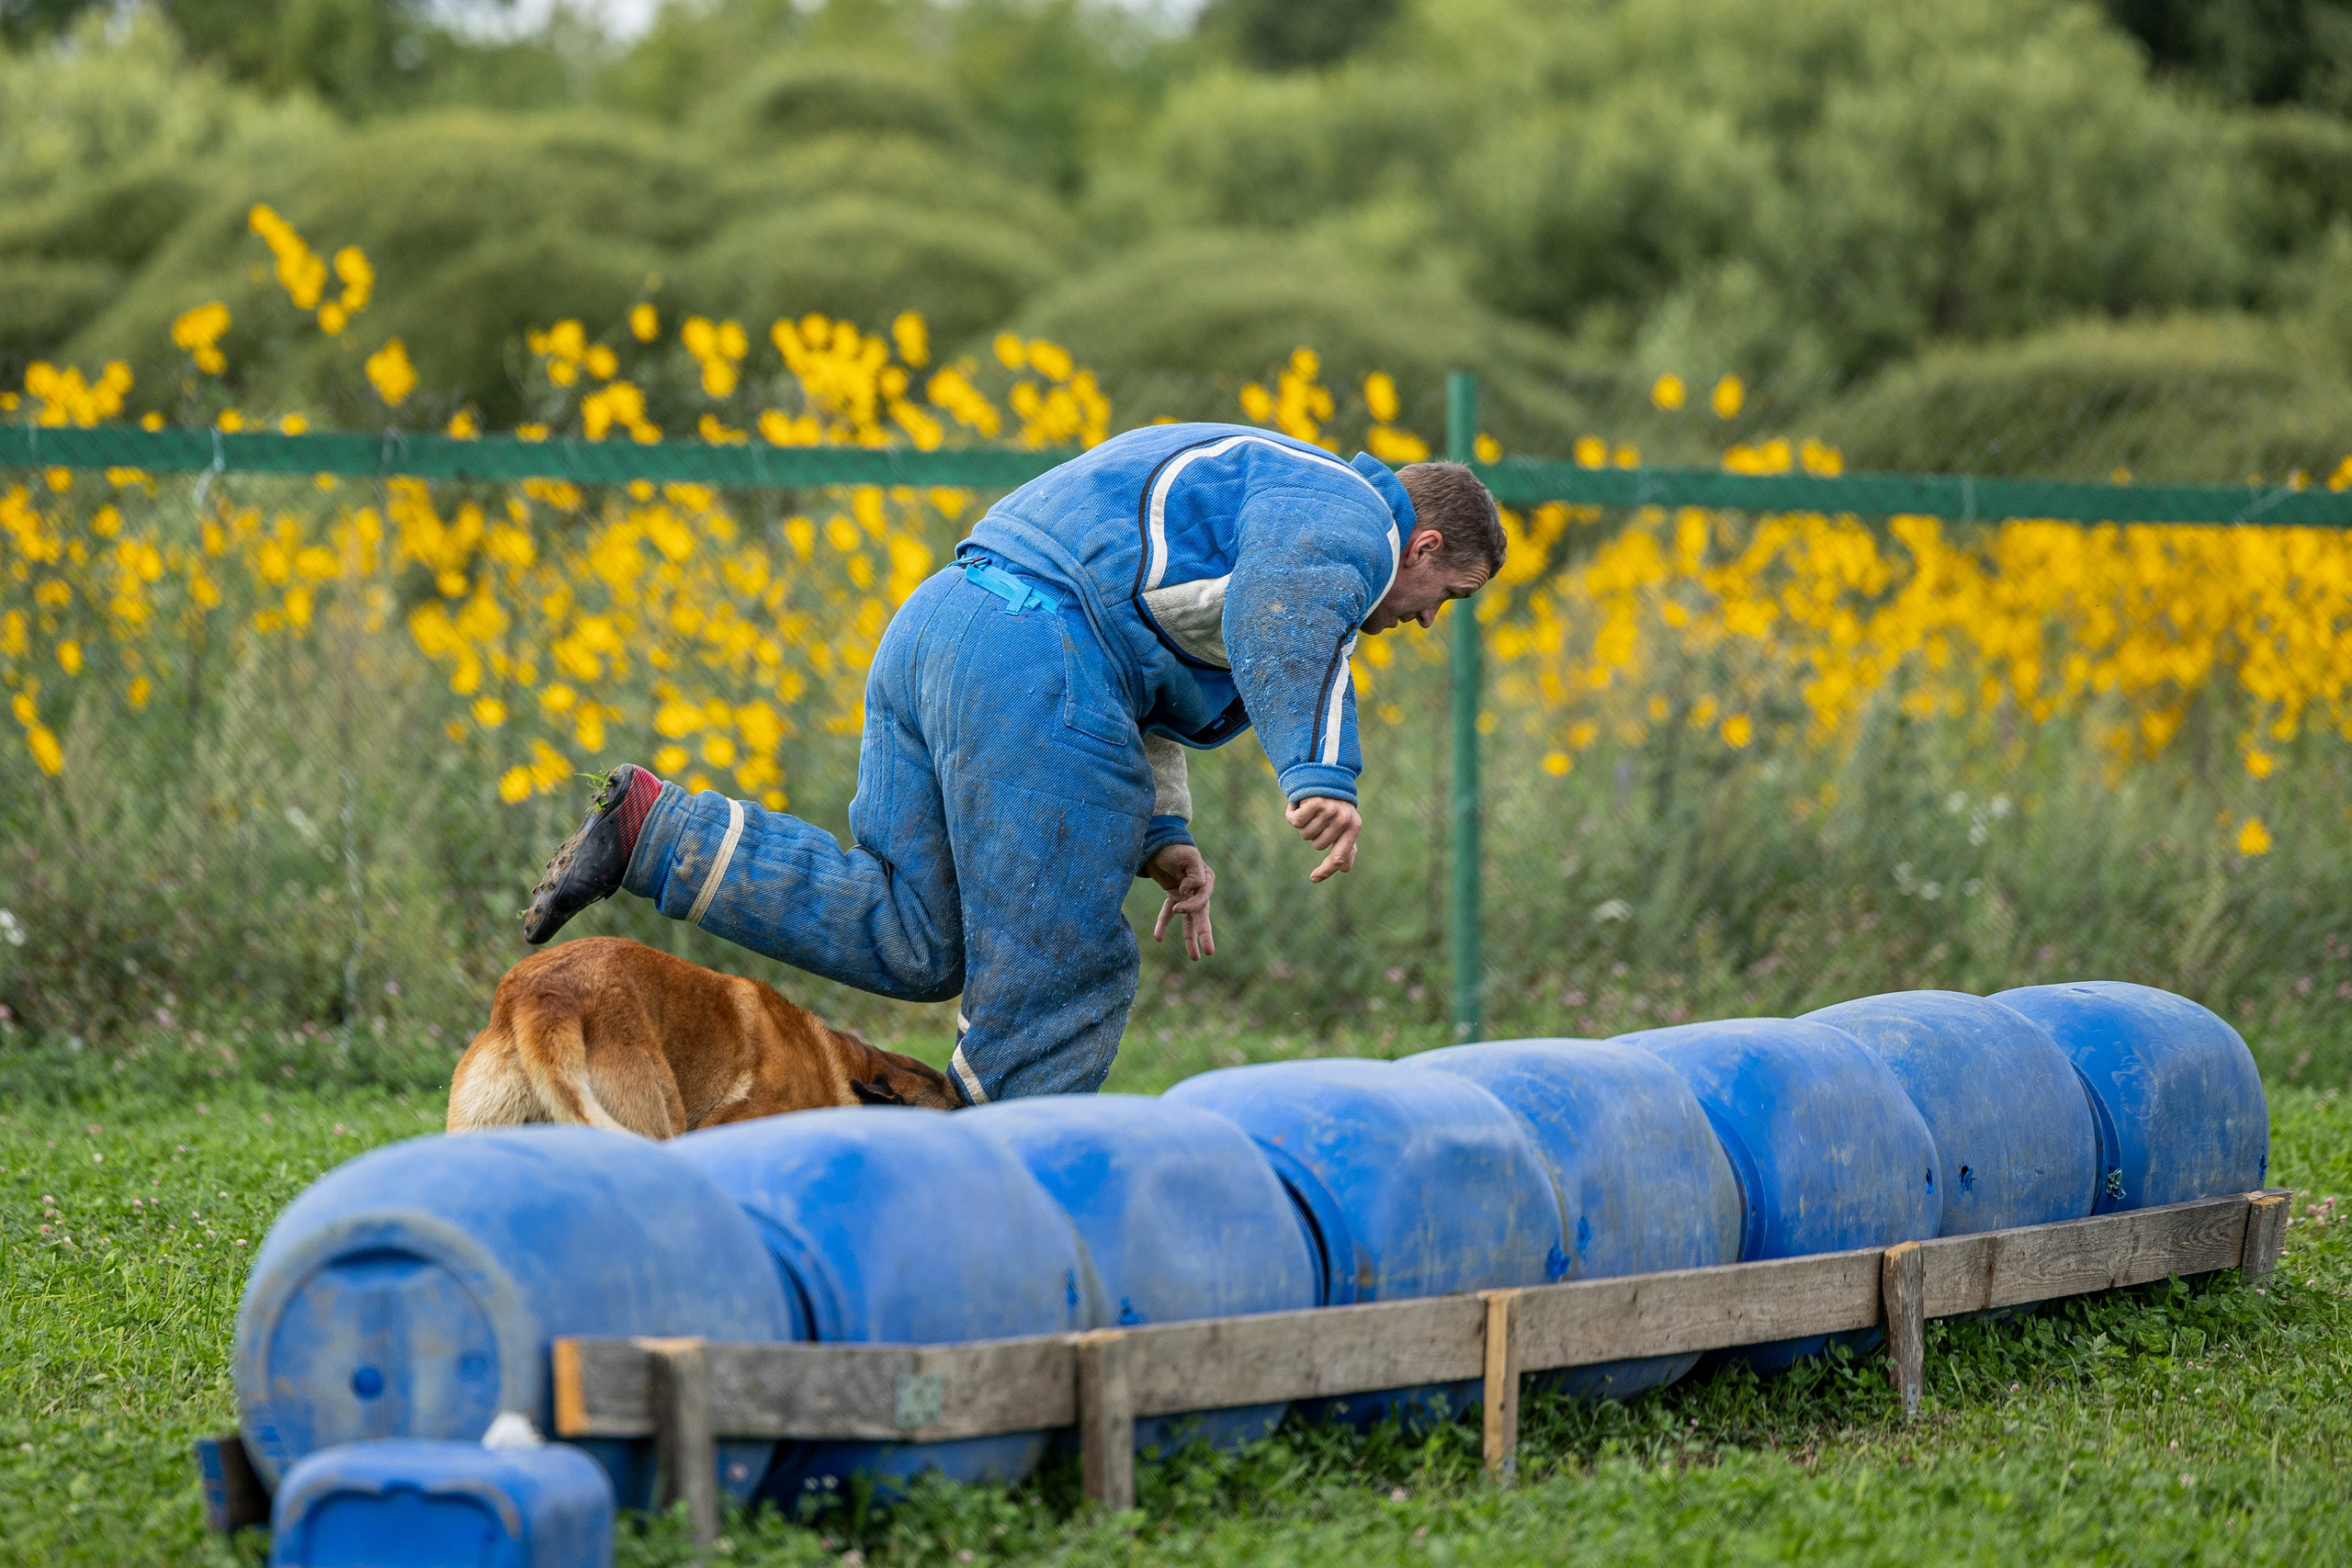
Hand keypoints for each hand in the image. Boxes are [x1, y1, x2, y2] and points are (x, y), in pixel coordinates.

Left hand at [1144, 842, 1216, 961]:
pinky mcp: (1173, 896)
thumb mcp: (1188, 856)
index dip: (1191, 903)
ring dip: (1190, 938)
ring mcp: (1186, 895)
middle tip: (1209, 952)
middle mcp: (1199, 889)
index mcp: (1206, 879)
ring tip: (1195, 958)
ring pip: (1189, 920)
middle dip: (1204, 934)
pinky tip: (1158, 938)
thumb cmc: (1175, 848)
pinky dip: (1163, 924)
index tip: (1179, 895)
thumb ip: (1194, 873)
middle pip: (1202, 915)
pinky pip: (1168, 913)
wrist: (1159, 843)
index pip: (1202, 898)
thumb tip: (1190, 890)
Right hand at [1286, 796, 1360, 882]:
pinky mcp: (1316, 802)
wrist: (1324, 772)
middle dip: (1312, 834)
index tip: (1314, 878)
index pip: (1339, 856)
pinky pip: (1295, 822)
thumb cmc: (1334, 802)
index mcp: (1353, 827)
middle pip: (1317, 845)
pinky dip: (1293, 813)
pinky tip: (1299, 803)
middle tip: (1317, 817)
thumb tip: (1345, 869)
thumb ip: (1346, 846)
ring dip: (1303, 823)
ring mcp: (1330, 811)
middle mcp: (1344, 819)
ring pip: (1305, 834)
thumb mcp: (1344, 824)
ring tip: (1310, 809)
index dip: (1326, 870)